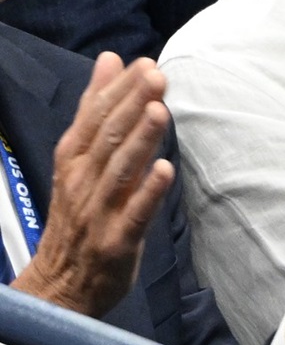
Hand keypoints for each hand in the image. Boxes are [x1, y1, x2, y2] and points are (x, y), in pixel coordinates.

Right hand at [13, 54, 173, 320]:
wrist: (59, 284)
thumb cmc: (79, 211)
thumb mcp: (81, 156)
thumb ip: (96, 109)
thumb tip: (111, 60)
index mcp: (74, 159)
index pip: (94, 118)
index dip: (118, 90)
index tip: (144, 62)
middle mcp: (82, 181)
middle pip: (107, 139)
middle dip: (131, 106)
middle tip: (156, 75)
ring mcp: (98, 212)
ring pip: (120, 171)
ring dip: (140, 141)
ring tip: (159, 110)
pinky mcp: (116, 242)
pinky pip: (134, 215)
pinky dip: (148, 193)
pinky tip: (165, 171)